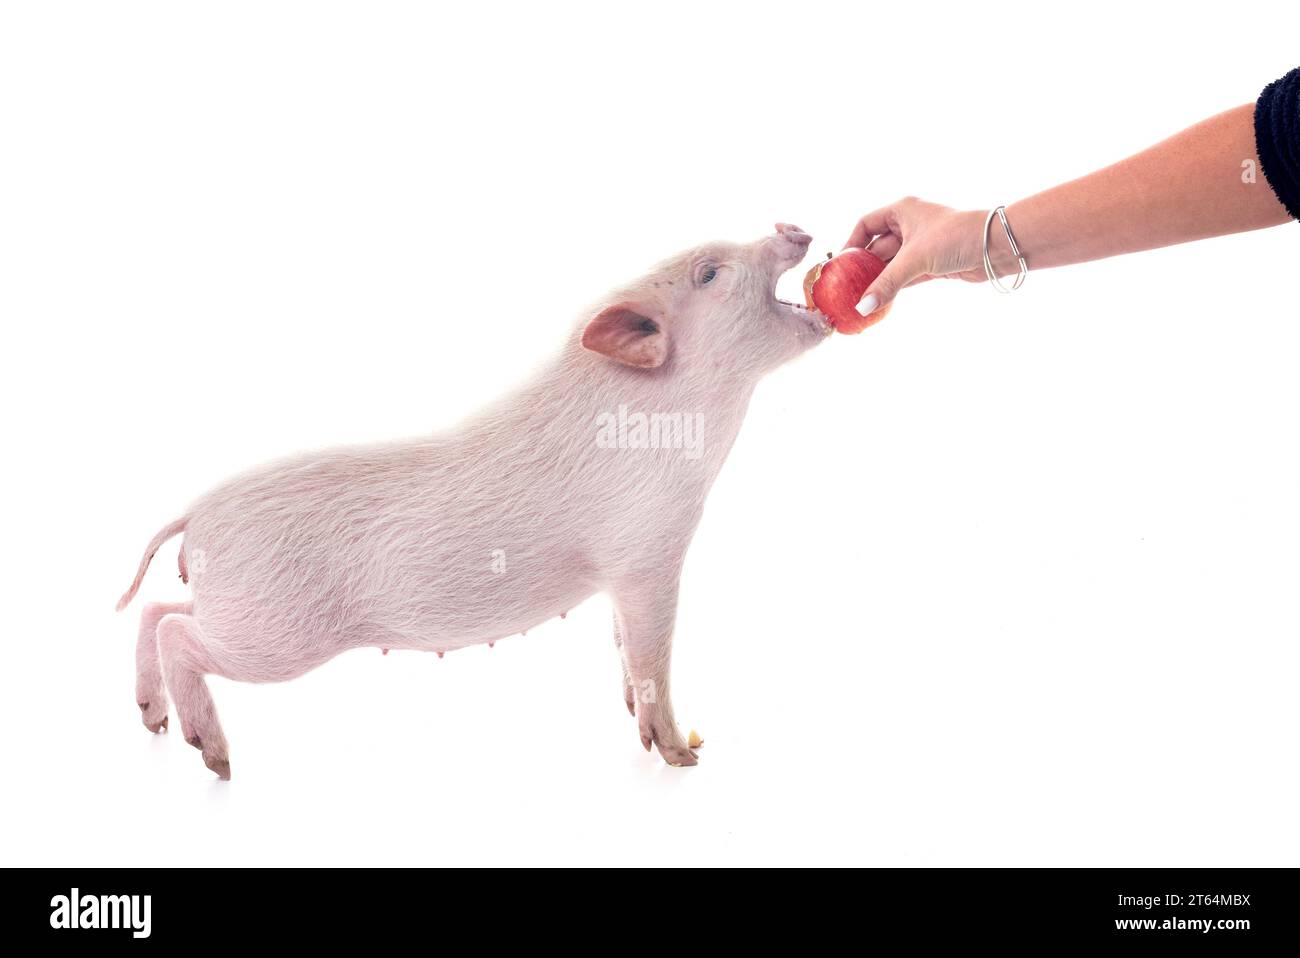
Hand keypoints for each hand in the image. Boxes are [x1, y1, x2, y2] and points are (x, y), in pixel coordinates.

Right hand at [843, 198, 993, 311]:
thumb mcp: (914, 259)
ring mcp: (921, 245)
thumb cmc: (955, 237)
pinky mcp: (931, 263)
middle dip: (863, 267)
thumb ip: (886, 284)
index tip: (840, 263)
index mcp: (902, 210)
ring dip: (878, 280)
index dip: (852, 242)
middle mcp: (909, 225)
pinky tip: (880, 301)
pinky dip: (893, 287)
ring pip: (891, 264)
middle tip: (846, 287)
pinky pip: (904, 276)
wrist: (995, 247)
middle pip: (877, 247)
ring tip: (859, 298)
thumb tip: (862, 308)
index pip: (867, 224)